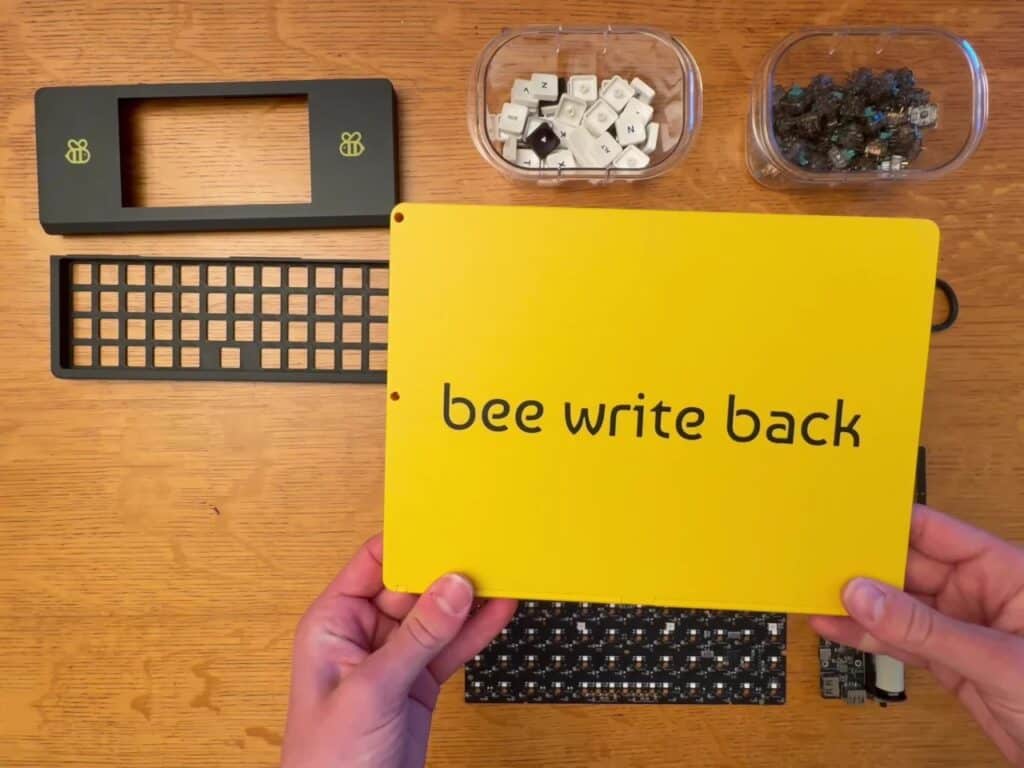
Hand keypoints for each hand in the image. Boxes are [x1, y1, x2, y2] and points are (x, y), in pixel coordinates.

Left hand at [282, 534, 517, 767]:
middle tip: (486, 549)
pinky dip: (476, 631)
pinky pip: (451, 646)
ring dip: (469, 599)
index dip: (410, 544)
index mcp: (333, 623)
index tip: (447, 526)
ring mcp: (394, 658)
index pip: (374, 564)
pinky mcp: (419, 682)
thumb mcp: (371, 690)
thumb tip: (452, 587)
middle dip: (447, 569)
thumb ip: (416, 637)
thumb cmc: (327, 762)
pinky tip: (499, 611)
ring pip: (438, 615)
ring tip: (503, 572)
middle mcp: (363, 634)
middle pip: (413, 585)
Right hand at [810, 504, 1023, 764]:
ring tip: (815, 590)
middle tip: (819, 559)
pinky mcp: (954, 665)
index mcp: (1006, 572)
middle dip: (866, 564)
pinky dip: (867, 636)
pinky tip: (836, 627)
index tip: (847, 515)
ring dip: (859, 602)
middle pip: (911, 568)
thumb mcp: (997, 658)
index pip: (937, 532)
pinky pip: (901, 642)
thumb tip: (865, 595)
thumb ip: (925, 628)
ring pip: (900, 607)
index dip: (891, 520)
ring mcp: (966, 630)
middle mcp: (983, 595)